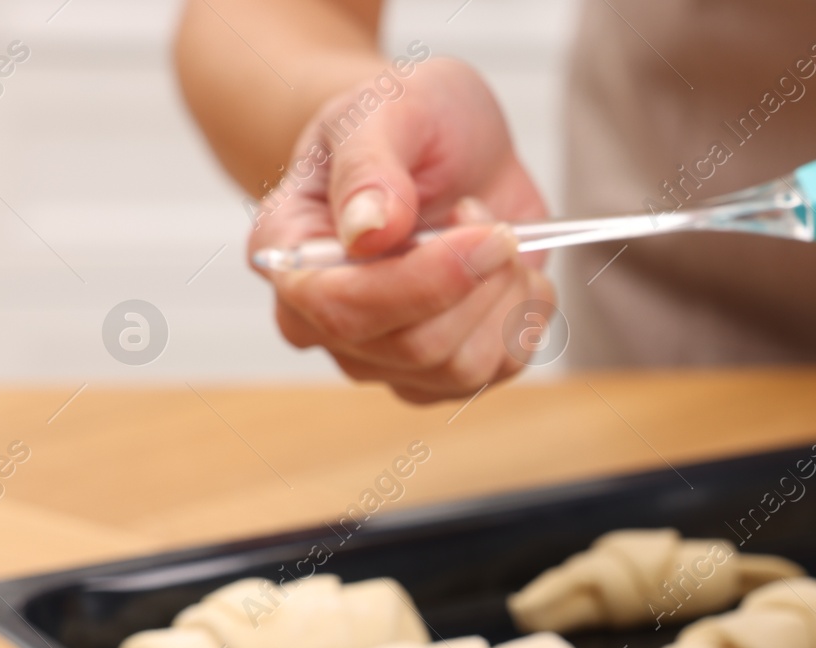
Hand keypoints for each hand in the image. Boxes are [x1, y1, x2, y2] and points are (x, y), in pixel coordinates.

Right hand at [249, 58, 553, 402]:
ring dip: (505, 296)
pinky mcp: (441, 372)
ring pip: (461, 368)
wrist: (447, 143)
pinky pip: (499, 370)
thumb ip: (368, 166)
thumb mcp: (386, 107)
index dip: (422, 282)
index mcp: (290, 254)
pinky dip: (524, 315)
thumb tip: (369, 232)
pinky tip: (511, 271)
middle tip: (488, 216)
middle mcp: (325, 321)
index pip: (339, 308)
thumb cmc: (405, 122)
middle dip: (478, 279)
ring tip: (496, 236)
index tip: (484, 231)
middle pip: (414, 347)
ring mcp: (384, 355)